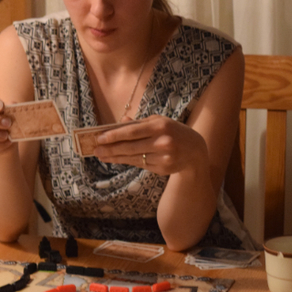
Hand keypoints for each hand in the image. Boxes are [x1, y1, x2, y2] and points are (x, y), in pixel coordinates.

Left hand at [93, 115, 207, 175]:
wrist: (195, 150)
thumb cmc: (173, 131)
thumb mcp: (159, 122)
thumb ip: (139, 123)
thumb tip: (120, 123)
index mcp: (160, 126)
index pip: (132, 131)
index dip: (114, 135)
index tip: (99, 138)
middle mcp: (162, 142)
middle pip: (130, 147)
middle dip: (111, 149)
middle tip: (96, 150)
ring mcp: (163, 157)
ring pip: (134, 158)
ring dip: (116, 158)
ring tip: (103, 156)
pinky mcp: (163, 168)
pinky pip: (141, 165)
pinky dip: (129, 162)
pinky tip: (118, 160)